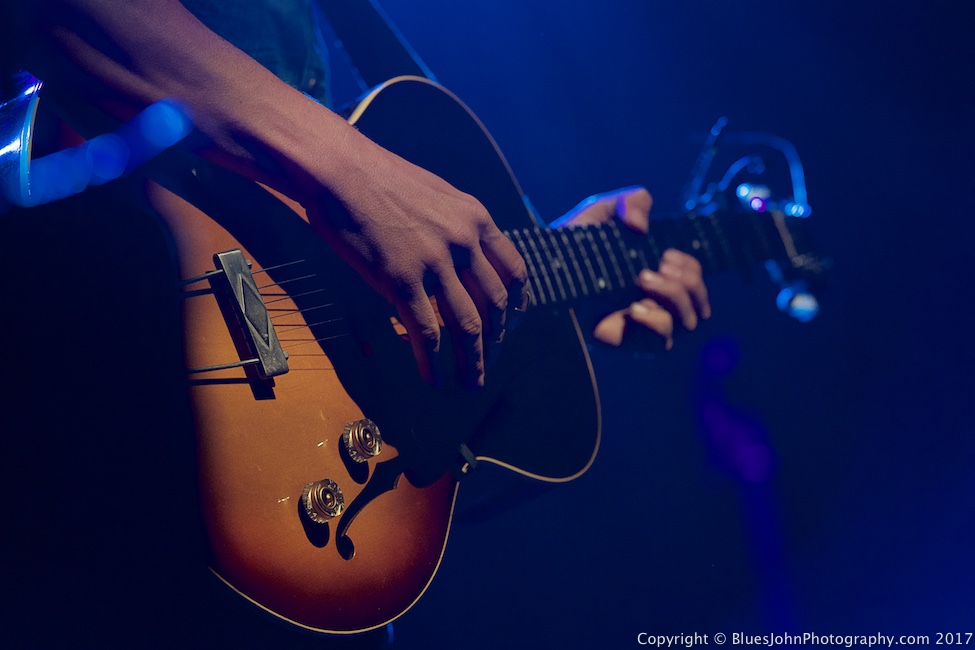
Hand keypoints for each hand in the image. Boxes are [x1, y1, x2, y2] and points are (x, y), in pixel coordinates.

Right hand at [304, 135, 528, 387]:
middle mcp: (464, 243)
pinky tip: (433, 379)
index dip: (517, 307)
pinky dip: (433, 362)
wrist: (339, 169)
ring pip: (466, 326)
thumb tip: (463, 258)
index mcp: (476, 219)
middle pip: (494, 306)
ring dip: (471, 362)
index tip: (511, 328)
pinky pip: (426, 332)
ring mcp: (435, 263)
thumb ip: (457, 227)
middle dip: (495, 343)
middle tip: (489, 365)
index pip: (514, 272)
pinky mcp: (401, 281)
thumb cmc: (379, 178)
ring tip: (470, 384)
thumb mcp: (436, 195)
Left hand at [554, 186, 710, 348]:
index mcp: (654, 274)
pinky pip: (663, 342)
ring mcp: (642, 325)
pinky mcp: (627, 342)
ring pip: (687, 323)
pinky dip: (657, 322)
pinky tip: (634, 308)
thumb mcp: (602, 211)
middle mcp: (652, 302)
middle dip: (686, 281)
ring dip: (674, 296)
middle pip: (699, 304)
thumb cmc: (571, 244)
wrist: (541, 270)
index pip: (695, 279)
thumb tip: (642, 227)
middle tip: (652, 268)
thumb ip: (631, 202)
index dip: (691, 267)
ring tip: (642, 280)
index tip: (667, 255)